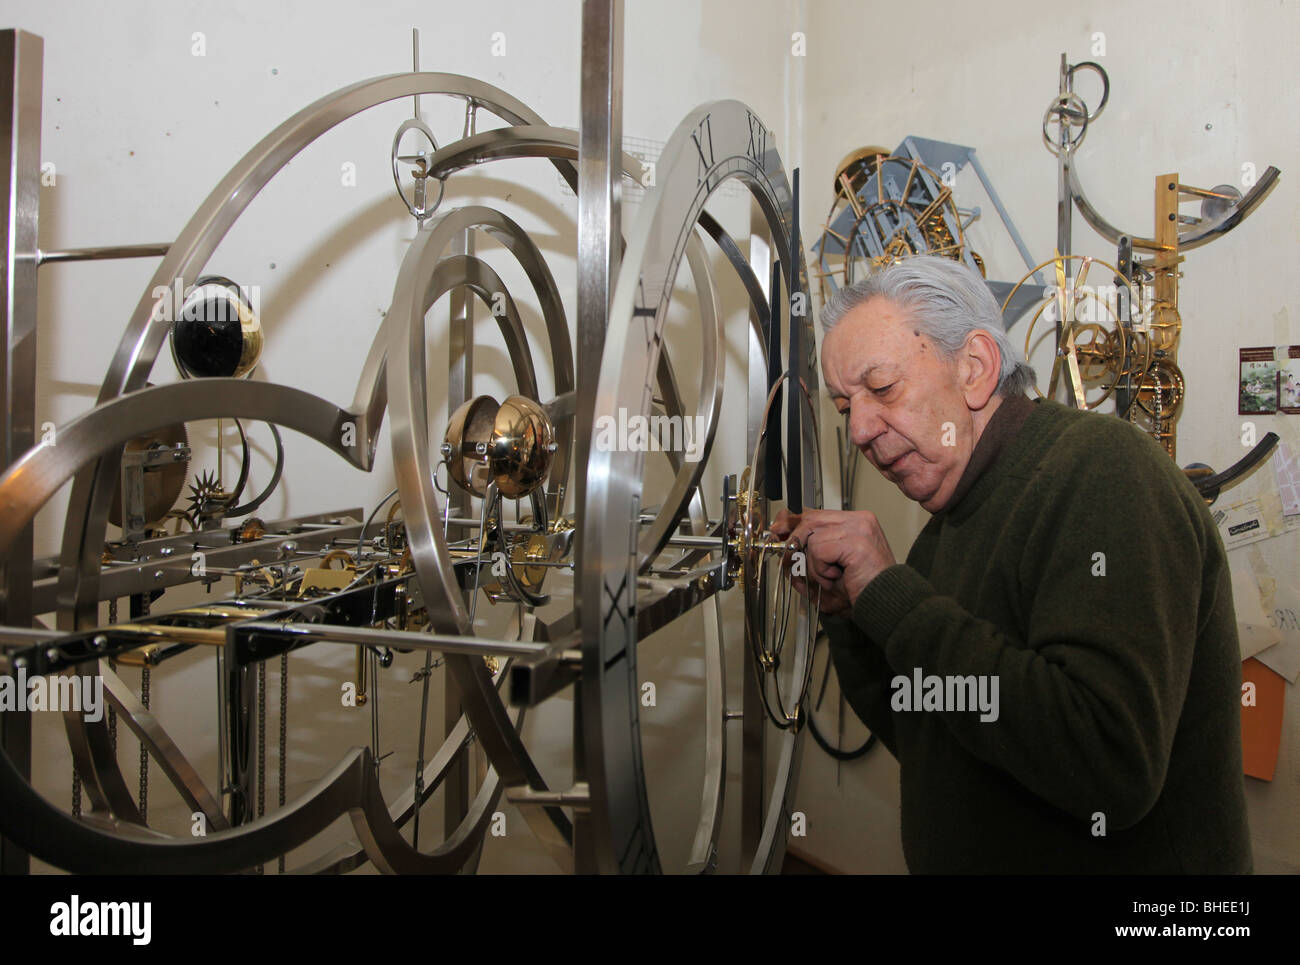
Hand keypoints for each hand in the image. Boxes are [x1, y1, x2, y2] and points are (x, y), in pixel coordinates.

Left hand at [771, 508, 896, 613]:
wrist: (883, 604)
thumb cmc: (861, 590)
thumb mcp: (827, 569)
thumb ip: (806, 555)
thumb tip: (782, 542)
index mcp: (855, 523)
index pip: (815, 514)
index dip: (792, 523)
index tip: (778, 531)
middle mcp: (859, 520)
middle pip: (810, 520)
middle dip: (794, 542)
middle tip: (789, 561)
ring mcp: (859, 528)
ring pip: (812, 537)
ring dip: (814, 564)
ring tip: (831, 577)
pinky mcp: (855, 540)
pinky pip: (818, 549)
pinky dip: (820, 568)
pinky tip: (836, 576)